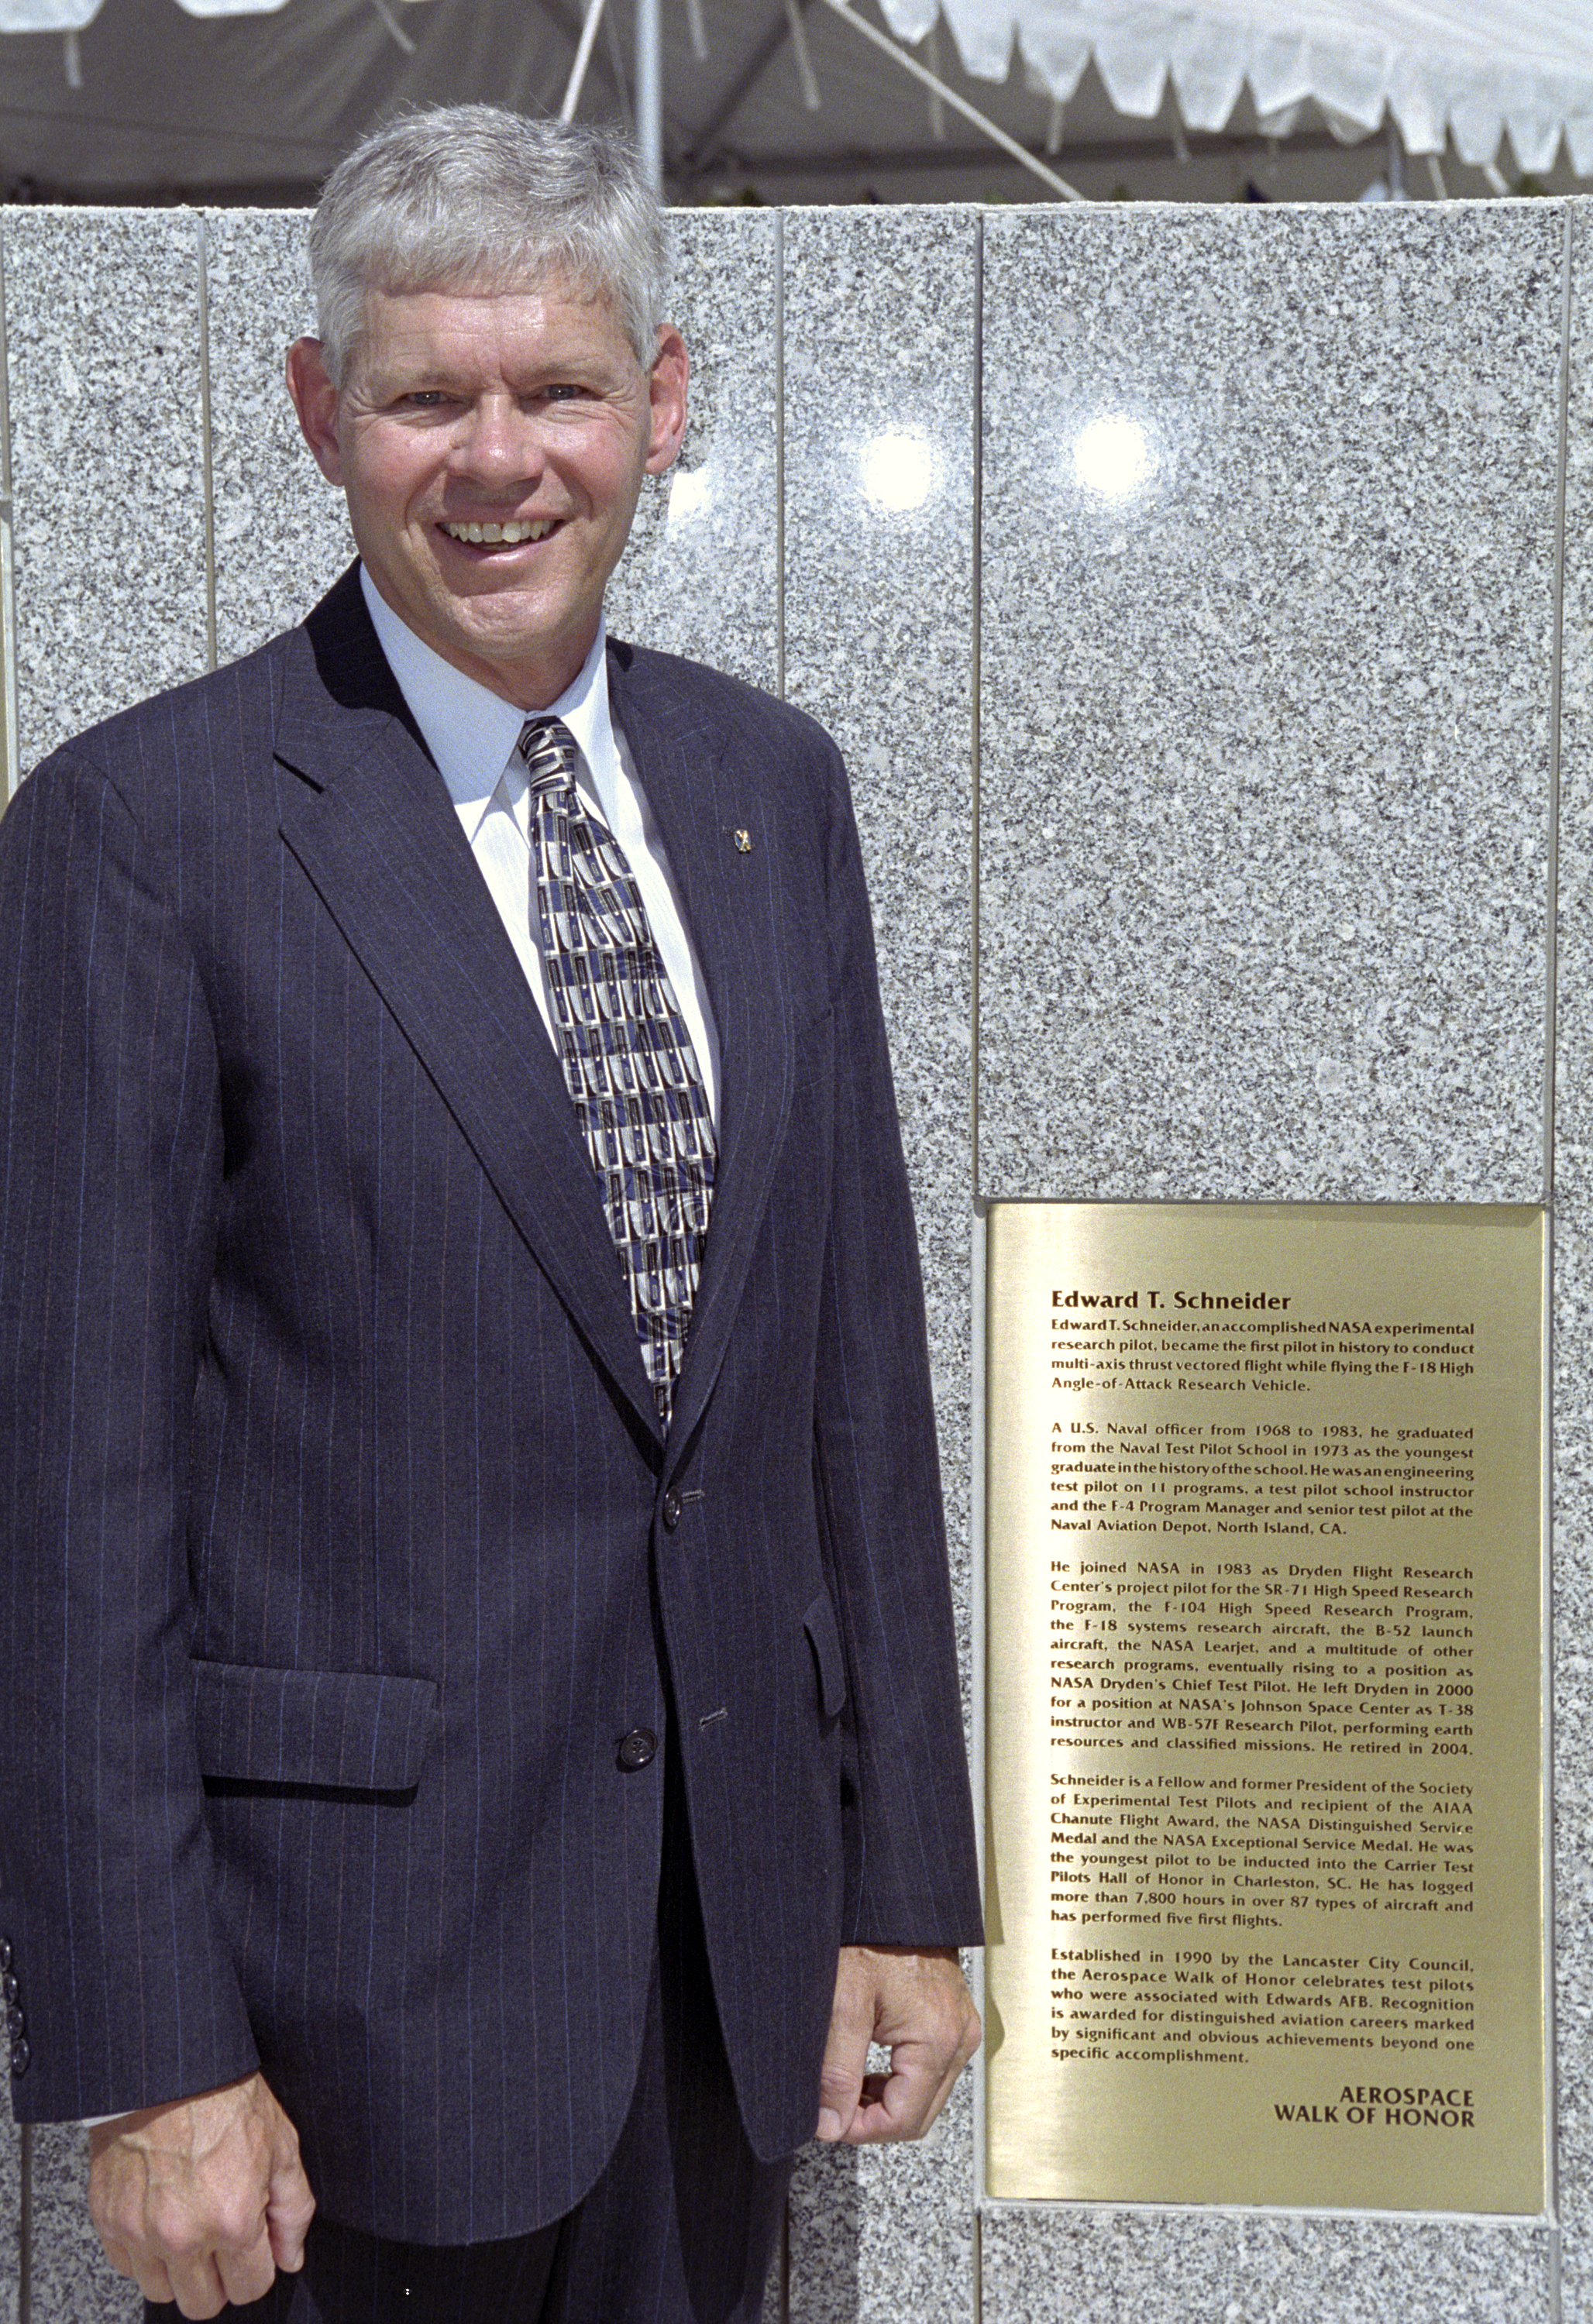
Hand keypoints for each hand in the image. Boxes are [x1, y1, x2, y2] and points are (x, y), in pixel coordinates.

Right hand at [88, 2070, 314, 2316]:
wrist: (168, 2068)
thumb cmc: (226, 2096)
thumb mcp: (281, 2143)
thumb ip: (292, 2209)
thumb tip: (290, 2256)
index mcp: (232, 2220)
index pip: (250, 2288)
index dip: (258, 2265)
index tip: (254, 2244)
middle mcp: (183, 2237)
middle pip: (203, 2304)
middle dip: (220, 2277)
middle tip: (223, 2239)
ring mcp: (140, 2232)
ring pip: (163, 2292)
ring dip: (179, 2269)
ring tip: (191, 2224)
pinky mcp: (109, 2221)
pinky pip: (128, 2267)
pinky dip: (145, 2251)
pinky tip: (162, 2214)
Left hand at [815, 1944, 979, 2144]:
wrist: (894, 1898)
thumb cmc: (871, 1937)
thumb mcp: (844, 2004)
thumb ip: (837, 2070)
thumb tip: (830, 2123)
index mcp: (938, 2039)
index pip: (904, 2120)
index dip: (861, 2130)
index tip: (829, 2121)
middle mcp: (959, 2038)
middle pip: (919, 2114)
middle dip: (873, 2119)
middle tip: (832, 2105)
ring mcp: (961, 2029)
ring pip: (925, 2096)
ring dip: (885, 2100)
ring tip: (845, 2084)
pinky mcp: (954, 2020)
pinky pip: (931, 2070)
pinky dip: (899, 2079)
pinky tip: (868, 2067)